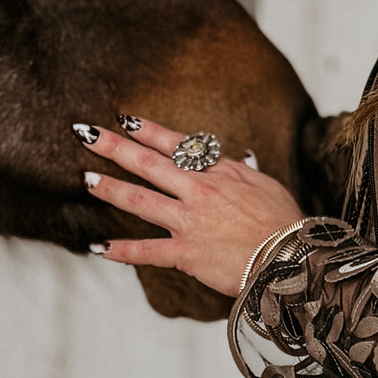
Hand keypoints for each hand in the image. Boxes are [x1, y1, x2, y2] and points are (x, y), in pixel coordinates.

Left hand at [75, 117, 304, 297]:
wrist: (291, 258)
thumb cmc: (284, 222)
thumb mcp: (266, 185)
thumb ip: (244, 170)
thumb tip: (241, 155)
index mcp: (219, 173)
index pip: (178, 145)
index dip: (149, 131)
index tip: (126, 119)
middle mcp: (199, 192)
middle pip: (149, 164)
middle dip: (115, 147)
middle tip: (87, 133)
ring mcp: (190, 221)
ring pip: (141, 201)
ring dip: (110, 189)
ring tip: (86, 179)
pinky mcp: (186, 254)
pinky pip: (147, 252)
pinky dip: (121, 250)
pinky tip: (98, 246)